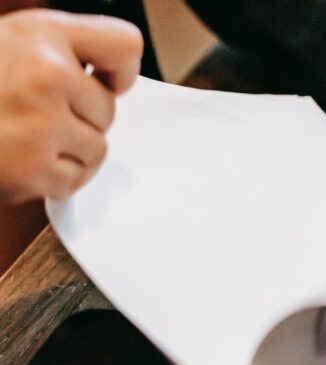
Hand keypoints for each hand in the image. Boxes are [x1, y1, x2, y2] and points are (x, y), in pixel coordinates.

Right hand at [0, 9, 142, 203]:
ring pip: (97, 148)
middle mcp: (47, 75)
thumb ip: (57, 51)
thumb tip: (109, 80)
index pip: (125, 46)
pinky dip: (55, 178)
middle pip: (108, 109)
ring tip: (29, 139)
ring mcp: (40, 126)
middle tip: (39, 115)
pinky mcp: (30, 170)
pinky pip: (75, 180)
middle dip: (81, 117)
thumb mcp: (6, 42)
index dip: (120, 70)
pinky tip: (25, 162)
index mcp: (41, 35)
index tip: (107, 82)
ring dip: (70, 151)